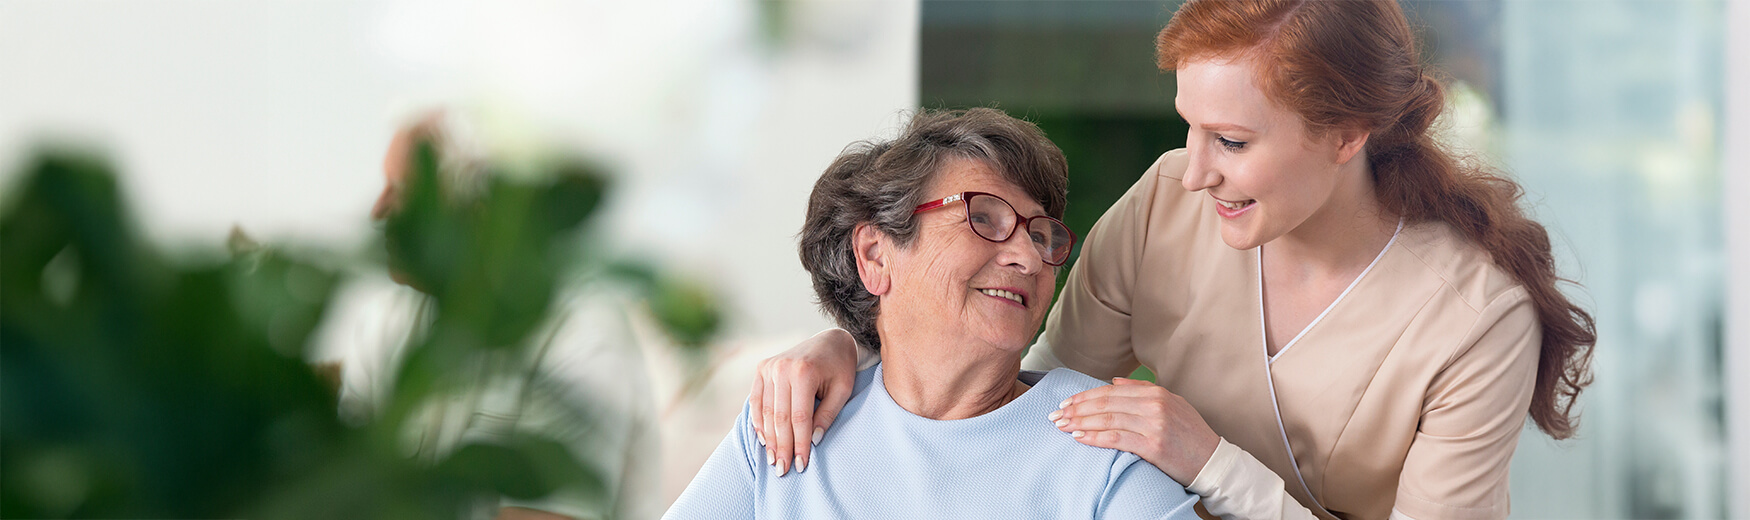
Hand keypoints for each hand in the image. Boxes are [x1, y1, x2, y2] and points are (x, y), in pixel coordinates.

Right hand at [749, 328, 858, 476]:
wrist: (829, 339)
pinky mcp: (762, 367)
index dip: (800, 444)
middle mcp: (782, 368)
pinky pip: (756, 400)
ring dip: (769, 439)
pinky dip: (759, 421)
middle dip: (782, 447)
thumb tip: (813, 441)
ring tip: (774, 461)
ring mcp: (769, 366)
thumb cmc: (840, 366)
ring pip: (766, 412)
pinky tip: (764, 440)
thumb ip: (828, 414)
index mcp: (804, 372)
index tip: (801, 465)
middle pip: (780, 418)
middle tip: (783, 470)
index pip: (799, 418)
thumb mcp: (843, 390)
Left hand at [1049, 377, 1219, 483]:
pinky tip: (1080, 437)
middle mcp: (1154, 405)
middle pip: (1105, 403)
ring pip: (1107, 419)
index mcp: (1156, 392)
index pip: (1110, 391)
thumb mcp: (1171, 404)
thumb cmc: (1190, 435)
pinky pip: (1116, 438)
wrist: (1212, 461)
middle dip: (1077, 408)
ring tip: (1062, 426)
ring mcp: (1154, 424)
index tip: (1066, 402)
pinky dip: (1094, 437)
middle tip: (1056, 415)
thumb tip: (1113, 383)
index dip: (1084, 396)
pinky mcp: (1153, 446)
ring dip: (1080, 422)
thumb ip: (1142, 391)